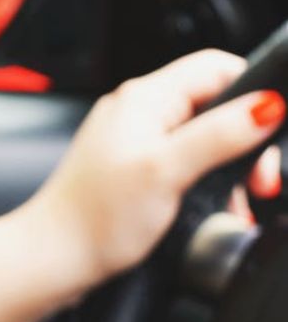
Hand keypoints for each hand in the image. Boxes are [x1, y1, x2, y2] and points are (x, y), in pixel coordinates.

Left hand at [20, 50, 284, 287]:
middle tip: (259, 181)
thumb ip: (218, 134)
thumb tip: (267, 104)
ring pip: (204, 137)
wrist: (54, 255)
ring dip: (230, 168)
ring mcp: (134, 139)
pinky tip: (214, 209)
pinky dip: (207, 183)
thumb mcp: (167, 170)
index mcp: (144, 98)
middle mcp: (137, 111)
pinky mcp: (134, 167)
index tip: (272, 128)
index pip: (214, 67)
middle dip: (246, 140)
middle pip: (215, 104)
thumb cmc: (96, 216)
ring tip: (236, 202)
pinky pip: (186, 162)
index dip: (253, 90)